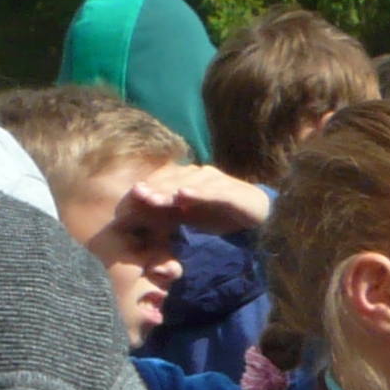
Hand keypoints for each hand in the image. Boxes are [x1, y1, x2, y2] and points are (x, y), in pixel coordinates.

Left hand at [123, 163, 270, 235]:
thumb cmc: (221, 215)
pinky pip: (213, 192)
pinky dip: (198, 193)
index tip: (130, 196)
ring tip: (153, 199)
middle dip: (155, 188)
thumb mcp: (191, 215)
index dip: (149, 187)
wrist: (258, 216)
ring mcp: (217, 181)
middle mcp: (201, 174)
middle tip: (137, 196)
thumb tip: (143, 213)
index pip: (165, 181)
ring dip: (170, 191)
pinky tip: (184, 195)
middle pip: (173, 181)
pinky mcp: (232, 192)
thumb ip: (170, 212)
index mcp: (189, 178)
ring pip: (189, 185)